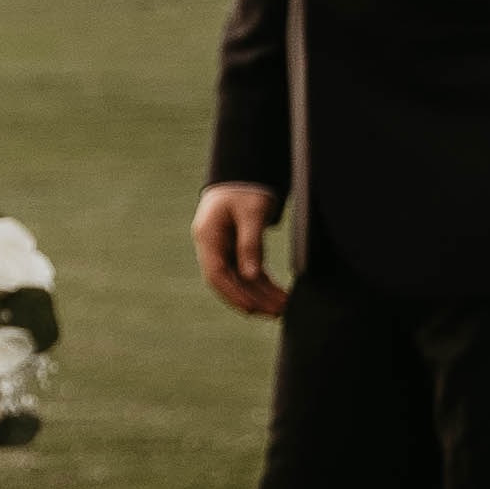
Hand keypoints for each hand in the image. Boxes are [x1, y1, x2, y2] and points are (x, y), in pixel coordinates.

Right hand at [192, 182, 286, 321]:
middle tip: (275, 313)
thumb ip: (250, 244)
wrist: (243, 175)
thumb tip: (251, 276)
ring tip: (281, 308)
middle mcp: (211, 246)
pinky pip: (247, 272)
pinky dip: (262, 285)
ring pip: (239, 280)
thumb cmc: (245, 190)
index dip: (232, 293)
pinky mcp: (235, 250)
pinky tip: (277, 296)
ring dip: (259, 295)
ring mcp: (222, 249)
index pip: (216, 272)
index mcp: (208, 236)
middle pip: (227, 281)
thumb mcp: (251, 213)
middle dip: (250, 299)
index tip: (251, 308)